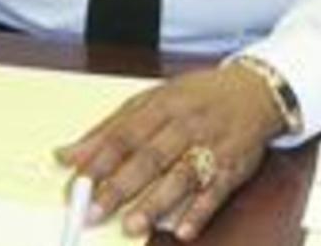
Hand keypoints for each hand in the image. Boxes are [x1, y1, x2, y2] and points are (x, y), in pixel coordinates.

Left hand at [55, 64, 284, 241]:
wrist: (253, 91)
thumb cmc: (195, 97)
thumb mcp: (152, 100)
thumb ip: (110, 128)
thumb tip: (66, 154)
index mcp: (162, 104)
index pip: (124, 134)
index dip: (98, 160)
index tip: (74, 184)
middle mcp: (185, 124)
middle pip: (149, 156)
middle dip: (120, 186)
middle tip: (94, 211)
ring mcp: (210, 146)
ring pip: (180, 176)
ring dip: (156, 202)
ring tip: (132, 226)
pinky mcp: (232, 167)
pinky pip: (215, 192)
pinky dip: (199, 211)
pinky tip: (181, 230)